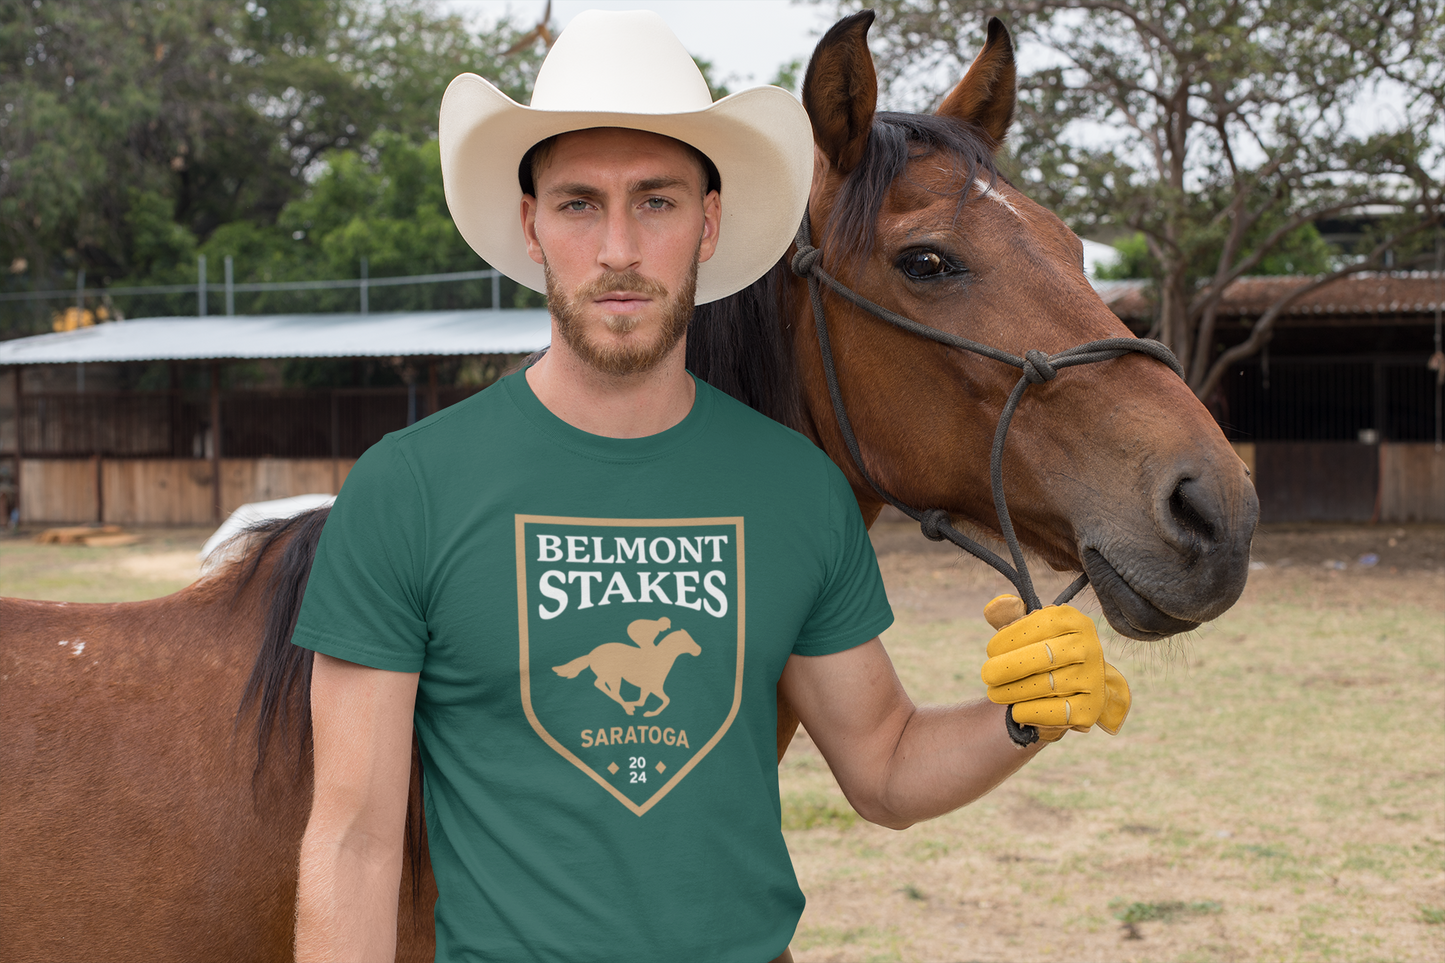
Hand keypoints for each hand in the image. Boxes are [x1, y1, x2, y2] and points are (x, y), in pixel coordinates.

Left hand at [981, 595, 1130, 737]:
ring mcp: (1093, 678)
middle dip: (1008, 666)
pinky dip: (1031, 712)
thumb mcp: (1031, 628)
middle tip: (987, 675)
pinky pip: (1058, 712)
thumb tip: (994, 606)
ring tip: (995, 694)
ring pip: (1047, 685)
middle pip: (1044, 655)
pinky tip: (1015, 711)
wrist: (1078, 685)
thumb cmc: (1045, 651)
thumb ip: (1010, 615)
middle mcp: (1089, 646)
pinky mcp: (1092, 707)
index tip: (991, 651)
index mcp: (1073, 621)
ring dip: (1014, 692)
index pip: (1039, 624)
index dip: (1009, 638)